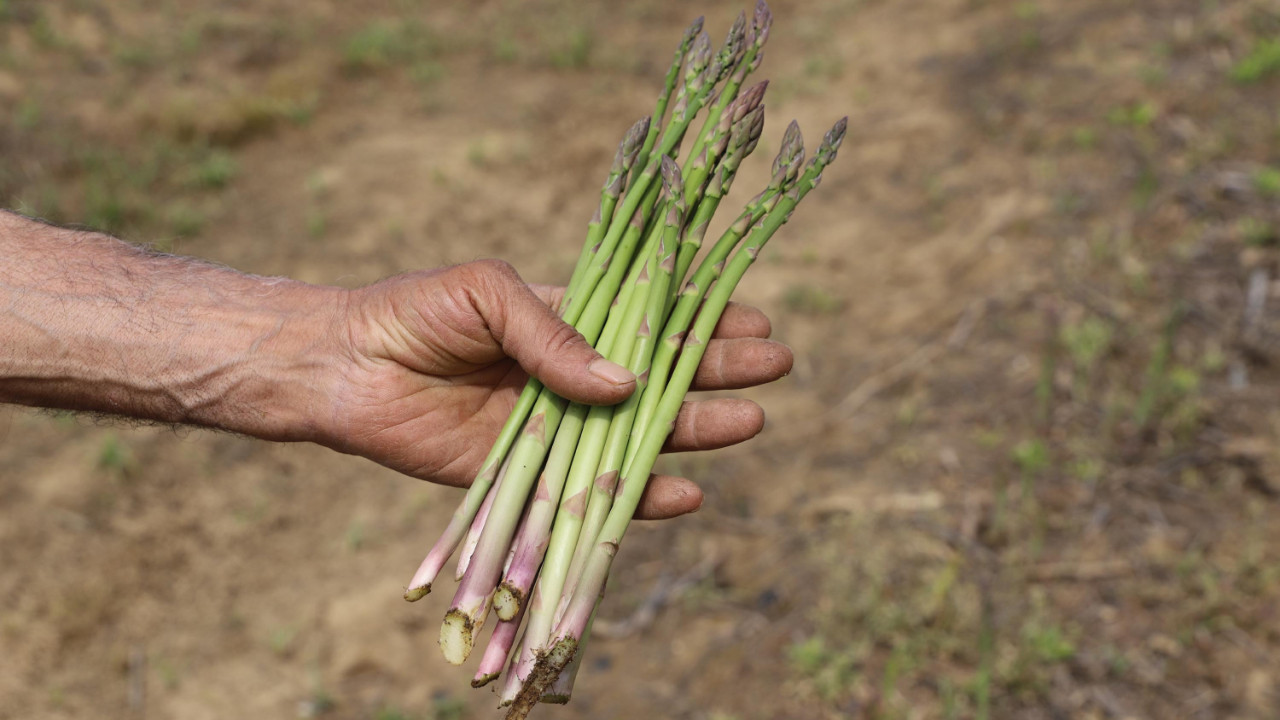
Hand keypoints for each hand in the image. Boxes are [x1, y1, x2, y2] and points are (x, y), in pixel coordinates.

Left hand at [319, 259, 792, 519]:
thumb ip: (555, 335)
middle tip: (776, 367)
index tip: (753, 319)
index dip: (701, 320)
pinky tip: (686, 490)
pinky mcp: (528, 475)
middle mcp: (570, 377)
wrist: (346, 367)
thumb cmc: (416, 312)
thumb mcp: (491, 295)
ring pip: (637, 433)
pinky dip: (638, 496)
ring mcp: (555, 428)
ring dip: (694, 429)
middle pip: (659, 376)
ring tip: (751, 421)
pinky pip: (591, 489)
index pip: (650, 321)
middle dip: (717, 371)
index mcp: (566, 322)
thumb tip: (625, 383)